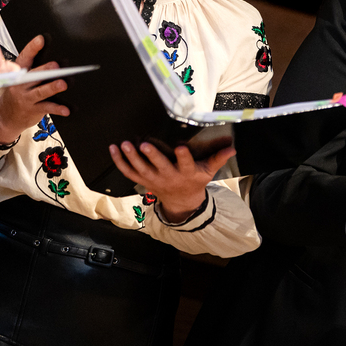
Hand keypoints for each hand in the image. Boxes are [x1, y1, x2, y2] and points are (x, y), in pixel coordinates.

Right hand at [0, 35, 68, 144]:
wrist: (5, 116)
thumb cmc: (18, 93)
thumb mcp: (21, 79)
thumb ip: (35, 70)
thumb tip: (57, 61)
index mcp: (19, 73)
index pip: (25, 58)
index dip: (32, 48)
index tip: (41, 39)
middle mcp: (21, 85)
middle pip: (34, 75)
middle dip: (45, 69)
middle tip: (56, 65)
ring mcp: (26, 98)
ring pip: (40, 92)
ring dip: (52, 88)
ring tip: (63, 84)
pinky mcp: (33, 110)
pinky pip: (47, 108)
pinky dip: (58, 109)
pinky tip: (67, 110)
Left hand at [110, 141, 234, 223]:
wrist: (181, 201)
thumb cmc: (195, 181)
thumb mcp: (208, 171)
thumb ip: (218, 158)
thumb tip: (232, 148)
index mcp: (186, 173)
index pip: (186, 164)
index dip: (183, 157)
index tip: (180, 147)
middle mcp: (168, 177)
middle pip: (159, 166)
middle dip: (151, 156)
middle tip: (144, 144)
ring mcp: (153, 180)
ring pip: (140, 169)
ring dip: (131, 157)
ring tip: (125, 144)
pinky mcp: (142, 180)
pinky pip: (128, 172)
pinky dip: (119, 161)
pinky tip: (113, 149)